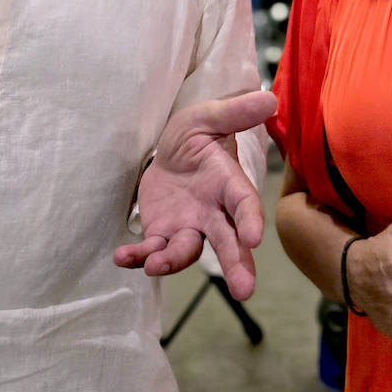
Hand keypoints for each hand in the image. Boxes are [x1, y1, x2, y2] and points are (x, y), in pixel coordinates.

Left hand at [114, 89, 276, 299]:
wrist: (169, 149)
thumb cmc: (196, 133)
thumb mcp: (209, 116)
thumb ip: (235, 112)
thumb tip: (268, 99)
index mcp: (229, 183)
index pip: (245, 203)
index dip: (251, 220)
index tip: (254, 239)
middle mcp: (214, 212)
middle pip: (228, 242)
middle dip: (236, 266)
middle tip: (244, 292)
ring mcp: (189, 226)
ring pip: (186, 251)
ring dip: (172, 262)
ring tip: (155, 265)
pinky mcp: (163, 232)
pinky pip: (152, 250)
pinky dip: (138, 257)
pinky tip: (123, 257)